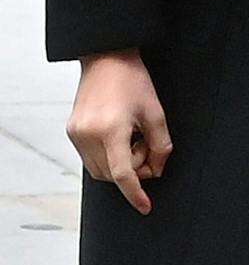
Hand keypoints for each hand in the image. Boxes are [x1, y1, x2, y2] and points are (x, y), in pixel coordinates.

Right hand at [67, 51, 171, 214]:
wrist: (106, 57)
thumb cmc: (133, 80)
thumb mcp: (155, 112)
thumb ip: (160, 146)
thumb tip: (156, 171)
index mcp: (110, 129)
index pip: (122, 174)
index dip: (135, 193)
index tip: (145, 206)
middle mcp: (88, 135)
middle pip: (110, 176)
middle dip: (133, 172)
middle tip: (147, 149)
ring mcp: (76, 134)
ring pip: (98, 170)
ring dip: (119, 165)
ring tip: (133, 138)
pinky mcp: (72, 131)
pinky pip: (90, 158)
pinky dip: (107, 156)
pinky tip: (120, 136)